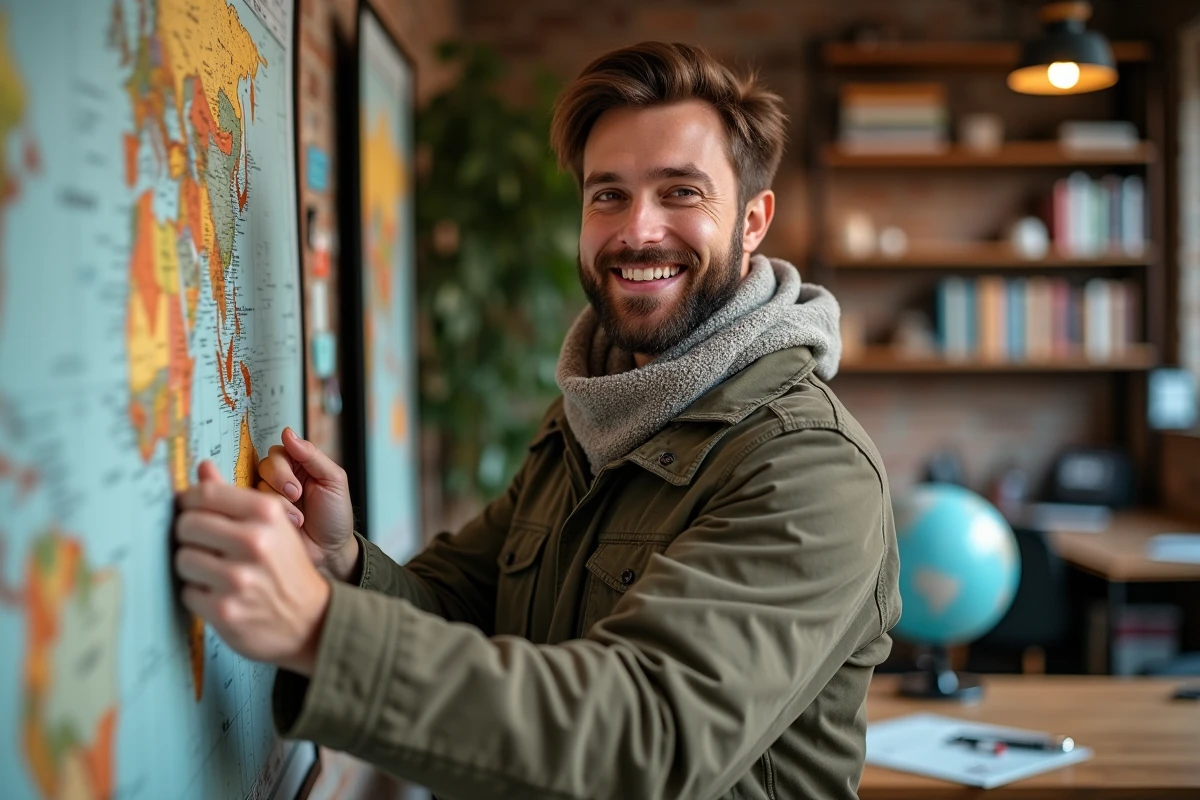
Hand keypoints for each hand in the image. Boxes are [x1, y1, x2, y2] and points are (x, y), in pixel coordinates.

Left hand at [175, 461, 329, 675]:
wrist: (312, 620)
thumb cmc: (287, 569)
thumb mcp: (273, 525)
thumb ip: (235, 496)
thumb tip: (202, 468)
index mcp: (266, 514)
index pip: (205, 493)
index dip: (189, 500)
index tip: (190, 509)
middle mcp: (254, 542)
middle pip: (187, 524)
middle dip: (190, 535)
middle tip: (203, 544)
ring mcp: (238, 578)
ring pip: (182, 559)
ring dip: (193, 567)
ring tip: (214, 572)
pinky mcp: (224, 610)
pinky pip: (188, 592)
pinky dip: (199, 595)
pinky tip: (221, 594)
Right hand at [256, 427, 358, 581]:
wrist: (330, 551)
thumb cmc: (335, 516)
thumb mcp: (333, 480)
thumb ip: (312, 455)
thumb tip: (288, 432)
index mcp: (299, 465)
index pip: (278, 451)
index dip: (284, 467)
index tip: (298, 485)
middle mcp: (280, 479)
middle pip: (263, 466)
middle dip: (280, 483)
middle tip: (297, 497)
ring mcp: (267, 498)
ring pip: (256, 488)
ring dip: (279, 504)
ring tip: (297, 519)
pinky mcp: (257, 516)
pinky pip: (249, 507)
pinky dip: (268, 516)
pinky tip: (285, 524)